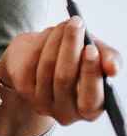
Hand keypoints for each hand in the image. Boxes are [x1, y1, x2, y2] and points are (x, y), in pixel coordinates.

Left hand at [0, 17, 121, 125]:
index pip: (91, 101)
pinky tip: (51, 31)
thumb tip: (112, 68)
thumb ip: (109, 60)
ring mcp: (41, 103)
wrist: (40, 58)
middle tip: (77, 23)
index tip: (91, 49)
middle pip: (64, 79)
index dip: (90, 74)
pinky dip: (43, 41)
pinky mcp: (22, 89)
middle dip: (71, 46)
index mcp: (89, 111)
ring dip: (57, 38)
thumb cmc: (76, 60)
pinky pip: (32, 60)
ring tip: (66, 23)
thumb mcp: (97, 57)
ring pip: (47, 66)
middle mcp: (65, 113)